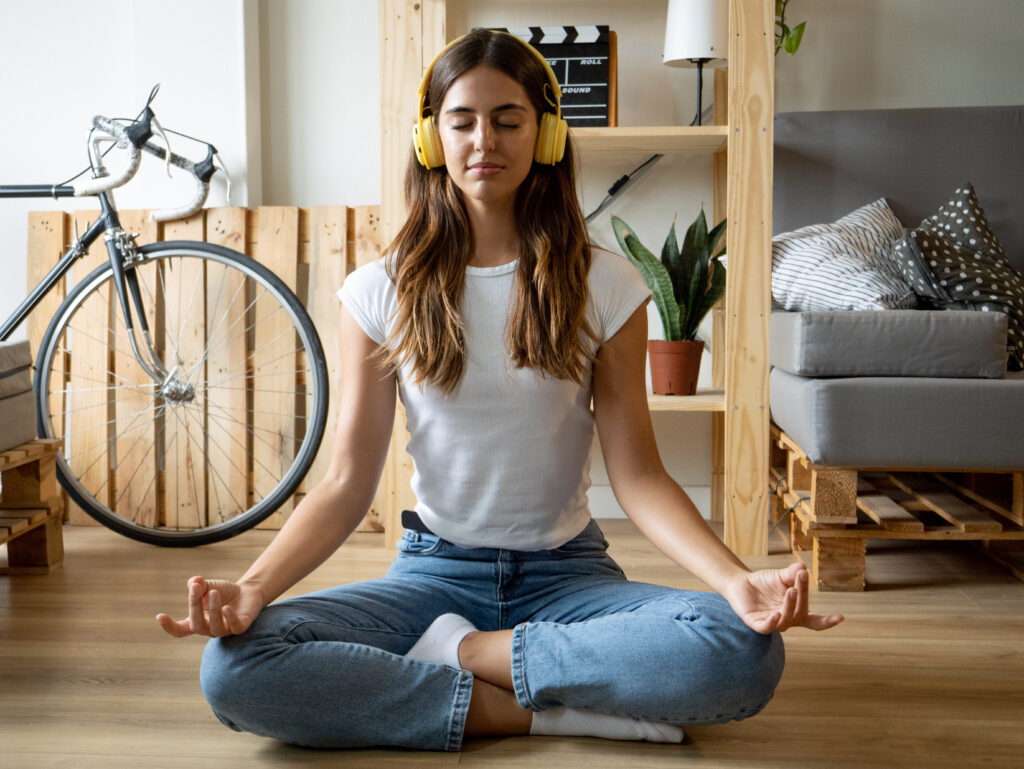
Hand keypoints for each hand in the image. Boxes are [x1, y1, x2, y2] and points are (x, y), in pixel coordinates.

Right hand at [156, 576, 264, 637]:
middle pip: (196, 625)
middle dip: (194, 606)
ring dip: (213, 609)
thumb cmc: (223, 592)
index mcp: (197, 621)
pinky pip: (234, 628)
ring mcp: (224, 630)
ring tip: (214, 592)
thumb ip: (199, 584)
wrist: (247, 592)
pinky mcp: (240, 628)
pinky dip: (229, 618)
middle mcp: (209, 629)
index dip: (169, 627)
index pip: (180, 630)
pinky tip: (226, 608)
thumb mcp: (209, 586)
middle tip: (196, 588)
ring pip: (215, 627)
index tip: (160, 615)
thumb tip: (194, 582)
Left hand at [722, 563, 843, 633]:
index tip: (841, 617)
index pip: (815, 621)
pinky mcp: (756, 624)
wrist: (741, 583)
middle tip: (801, 578)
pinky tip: (776, 614)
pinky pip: (766, 627)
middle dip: (803, 597)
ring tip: (791, 590)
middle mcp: (787, 621)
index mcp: (797, 612)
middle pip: (801, 614)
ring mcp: (772, 623)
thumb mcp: (781, 576)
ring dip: (790, 606)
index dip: (828, 622)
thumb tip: (803, 567)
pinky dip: (772, 622)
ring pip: (785, 620)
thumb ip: (792, 573)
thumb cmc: (765, 582)